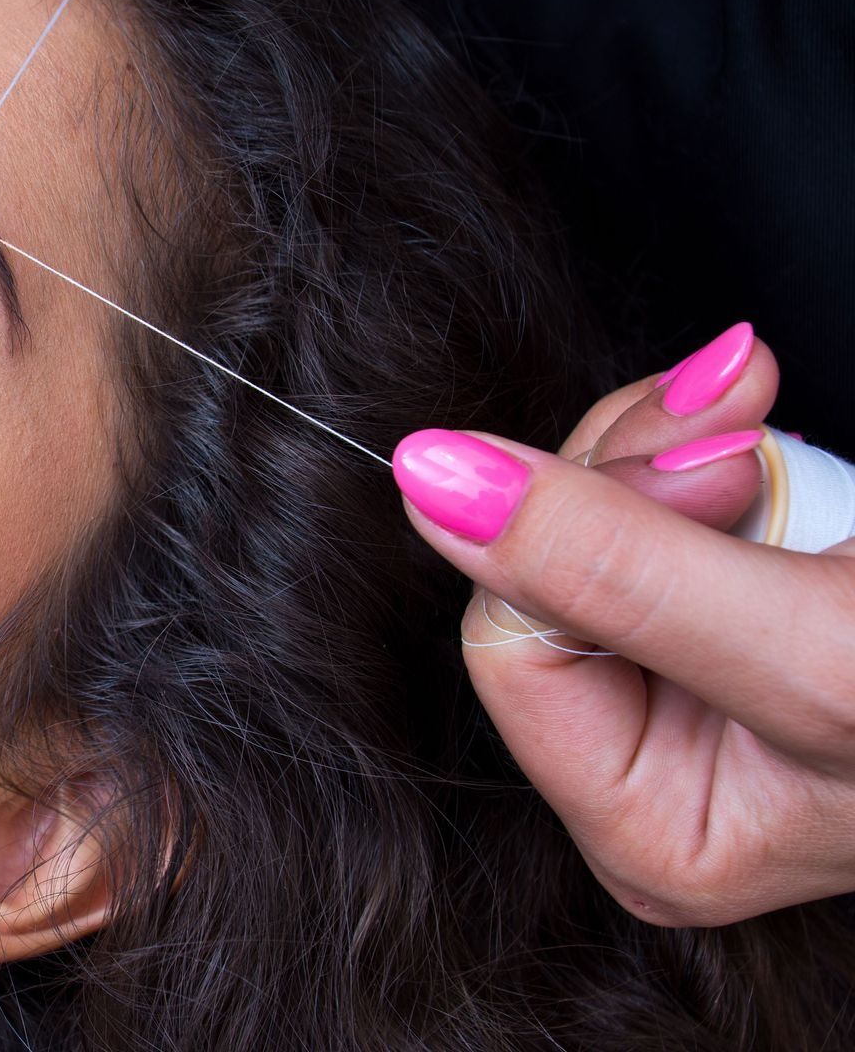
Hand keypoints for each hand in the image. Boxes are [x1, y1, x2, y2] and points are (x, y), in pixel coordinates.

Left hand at [392, 324, 854, 925]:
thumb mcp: (815, 651)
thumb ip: (615, 570)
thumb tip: (430, 483)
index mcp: (656, 833)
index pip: (510, 642)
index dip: (593, 530)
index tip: (720, 469)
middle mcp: (661, 767)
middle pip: (538, 567)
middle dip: (639, 466)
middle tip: (746, 413)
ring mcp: (699, 679)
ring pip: (590, 511)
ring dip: (684, 434)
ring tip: (771, 416)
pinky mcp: (742, 599)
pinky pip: (656, 486)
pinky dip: (714, 431)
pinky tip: (766, 420)